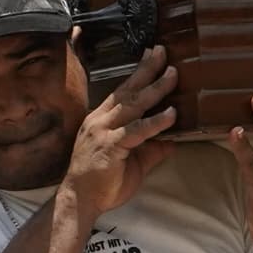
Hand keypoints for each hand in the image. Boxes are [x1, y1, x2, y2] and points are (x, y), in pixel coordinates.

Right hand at [62, 50, 179, 224]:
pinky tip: (172, 114)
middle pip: (127, 89)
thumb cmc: (102, 183)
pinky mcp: (110, 145)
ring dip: (155, 88)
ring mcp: (104, 131)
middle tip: (162, 51)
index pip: (122, 91)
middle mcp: (100, 120)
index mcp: (102, 120)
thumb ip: (151, 149)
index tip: (151, 56)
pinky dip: (156, 121)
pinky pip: (136, 130)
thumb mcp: (133, 162)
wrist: (79, 201)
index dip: (138, 73)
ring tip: (173, 75)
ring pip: (133, 104)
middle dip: (147, 69)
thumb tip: (172, 142)